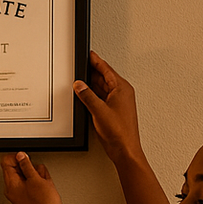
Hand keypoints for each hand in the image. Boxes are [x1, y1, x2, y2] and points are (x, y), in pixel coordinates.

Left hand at [1, 152, 68, 203]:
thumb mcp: (36, 180)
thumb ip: (26, 165)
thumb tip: (20, 155)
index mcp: (11, 184)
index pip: (6, 162)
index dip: (18, 157)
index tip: (27, 159)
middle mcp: (15, 189)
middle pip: (19, 168)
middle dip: (32, 167)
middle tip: (38, 176)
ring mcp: (24, 194)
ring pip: (30, 175)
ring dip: (40, 175)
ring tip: (45, 184)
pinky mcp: (33, 197)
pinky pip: (36, 183)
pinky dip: (43, 183)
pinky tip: (48, 188)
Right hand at [73, 51, 142, 165]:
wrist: (124, 149)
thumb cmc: (120, 132)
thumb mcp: (99, 111)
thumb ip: (87, 96)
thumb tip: (79, 85)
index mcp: (121, 88)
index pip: (106, 69)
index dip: (96, 61)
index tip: (89, 54)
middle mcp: (120, 94)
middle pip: (103, 78)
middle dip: (91, 73)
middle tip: (79, 67)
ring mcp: (116, 103)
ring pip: (101, 89)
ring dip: (90, 86)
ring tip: (78, 82)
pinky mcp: (112, 112)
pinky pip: (100, 99)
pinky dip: (91, 97)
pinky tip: (83, 97)